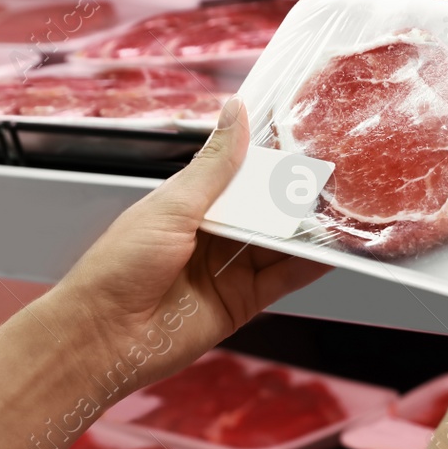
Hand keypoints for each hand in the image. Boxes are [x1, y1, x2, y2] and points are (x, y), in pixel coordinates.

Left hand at [48, 97, 330, 386]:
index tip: (303, 140)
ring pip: (278, 243)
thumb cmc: (120, 266)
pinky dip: (308, 265)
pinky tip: (331, 250)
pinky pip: (283, 279)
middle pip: (263, 210)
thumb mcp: (171, 205)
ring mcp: (228, 269)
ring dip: (306, 230)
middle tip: (332, 176)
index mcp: (189, 204)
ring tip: (342, 210)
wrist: (106, 336)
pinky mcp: (242, 301)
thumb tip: (235, 113)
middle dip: (294, 196)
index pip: (238, 174)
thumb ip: (214, 166)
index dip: (268, 161)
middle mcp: (211, 235)